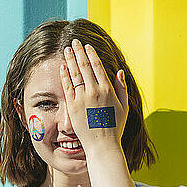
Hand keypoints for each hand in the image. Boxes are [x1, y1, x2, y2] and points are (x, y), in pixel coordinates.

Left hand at [60, 39, 128, 153]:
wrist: (102, 145)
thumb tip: (119, 71)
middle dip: (79, 52)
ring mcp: (83, 98)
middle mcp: (95, 91)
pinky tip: (62, 66)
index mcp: (108, 89)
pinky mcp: (73, 106)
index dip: (91, 54)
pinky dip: (65, 75)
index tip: (87, 46)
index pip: (98, 66)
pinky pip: (67, 87)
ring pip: (75, 74)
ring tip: (66, 50)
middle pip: (85, 66)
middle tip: (74, 42)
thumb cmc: (114, 127)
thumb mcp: (123, 106)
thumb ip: (121, 88)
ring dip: (70, 60)